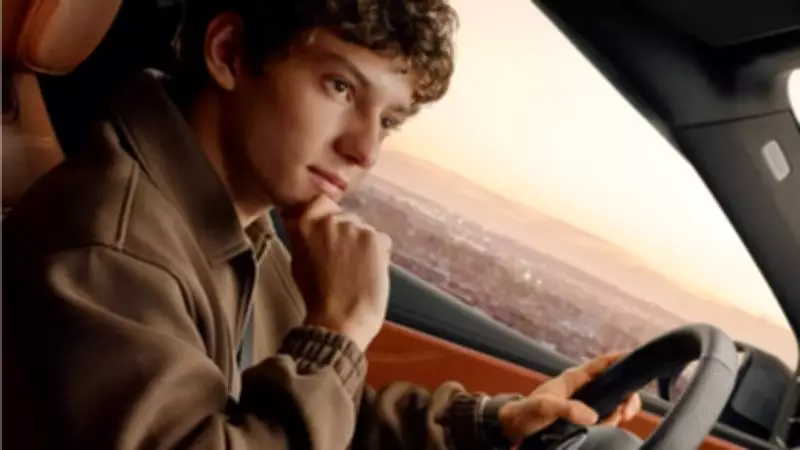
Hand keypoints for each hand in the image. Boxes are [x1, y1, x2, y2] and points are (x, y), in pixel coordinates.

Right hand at [281, 195, 391, 350]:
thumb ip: (302, 236)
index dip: (327, 216)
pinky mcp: (376, 239)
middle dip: (347, 233)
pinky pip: (381, 240)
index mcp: (307, 222)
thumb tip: (299, 219)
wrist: (339, 320)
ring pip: (364, 229)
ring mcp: (355, 227)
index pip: (320, 201)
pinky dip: (379, 254)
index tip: (329, 233)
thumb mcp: (298, 261)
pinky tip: (370, 273)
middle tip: (344, 261)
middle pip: (345, 216)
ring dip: (363, 244)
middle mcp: (331, 219)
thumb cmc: (316, 297)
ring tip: (357, 271)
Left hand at [498, 353, 641, 443]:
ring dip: (620, 411)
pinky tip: (606, 425)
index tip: (637, 360)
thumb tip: (592, 415)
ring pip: (614, 402)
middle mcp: (584, 388)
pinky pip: (606, 416)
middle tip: (625, 411)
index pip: (602, 363)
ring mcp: (585, 402)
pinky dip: (612, 421)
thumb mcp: (544, 407)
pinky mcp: (584, 416)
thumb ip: (566, 408)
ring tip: (614, 419)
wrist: (515, 427)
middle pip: (616, 385)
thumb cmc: (525, 412)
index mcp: (575, 378)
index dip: (620, 359)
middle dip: (627, 396)